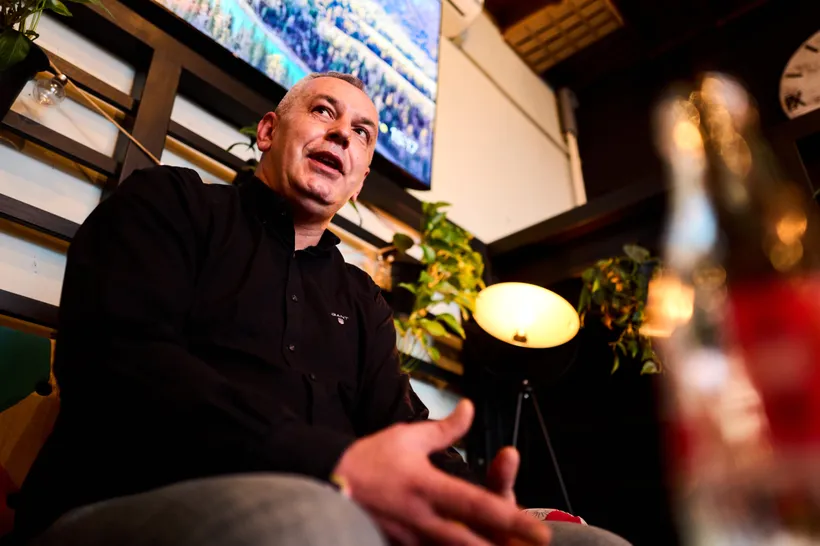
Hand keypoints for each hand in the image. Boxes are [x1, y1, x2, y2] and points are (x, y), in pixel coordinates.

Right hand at [333, 400, 550, 545]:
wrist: (325, 481)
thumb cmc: (369, 459)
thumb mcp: (408, 437)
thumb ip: (445, 429)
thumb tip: (471, 408)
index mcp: (427, 486)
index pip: (476, 505)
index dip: (511, 519)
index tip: (538, 530)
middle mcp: (422, 517)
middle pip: (470, 542)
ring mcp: (409, 537)